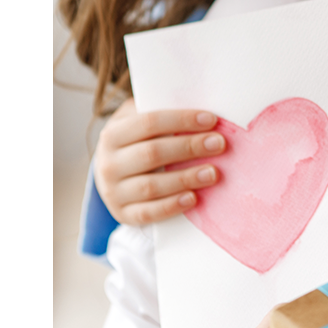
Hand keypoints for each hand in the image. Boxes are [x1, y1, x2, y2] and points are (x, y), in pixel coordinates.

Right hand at [94, 97, 227, 225]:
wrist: (110, 176)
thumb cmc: (137, 143)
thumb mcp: (138, 123)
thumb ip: (162, 115)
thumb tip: (203, 114)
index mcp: (113, 134)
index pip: (150, 123)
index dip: (182, 120)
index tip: (212, 120)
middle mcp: (108, 163)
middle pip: (153, 153)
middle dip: (190, 147)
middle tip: (219, 144)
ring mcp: (112, 192)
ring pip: (151, 185)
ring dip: (185, 178)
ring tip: (213, 173)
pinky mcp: (122, 214)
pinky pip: (148, 213)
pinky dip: (171, 206)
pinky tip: (193, 198)